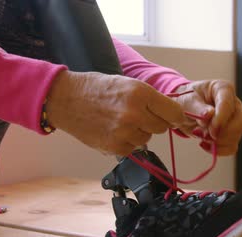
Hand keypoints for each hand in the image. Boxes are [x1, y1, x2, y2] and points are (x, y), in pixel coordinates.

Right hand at [46, 70, 187, 155]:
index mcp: (140, 93)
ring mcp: (124, 132)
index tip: (174, 117)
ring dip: (140, 132)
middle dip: (155, 122)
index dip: (175, 115)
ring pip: (148, 138)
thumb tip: (174, 115)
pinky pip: (133, 148)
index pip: (174, 112)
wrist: (65, 99)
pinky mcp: (115, 146)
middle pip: (162, 127)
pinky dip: (127, 142)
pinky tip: (114, 130)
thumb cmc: (96, 88)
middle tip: (139, 114)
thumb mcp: (127, 83)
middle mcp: (134, 113)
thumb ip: (151, 99)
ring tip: (121, 120)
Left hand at [173, 80, 241, 154]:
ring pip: (237, 136)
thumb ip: (197, 107)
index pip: (228, 103)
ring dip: (218, 142)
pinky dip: (218, 150)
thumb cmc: (186, 100)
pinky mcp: (231, 134)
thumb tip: (209, 115)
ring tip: (200, 135)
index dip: (221, 119)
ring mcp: (235, 120)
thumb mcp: (186, 100)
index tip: (211, 130)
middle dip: (224, 133)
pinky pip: (232, 147)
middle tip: (205, 135)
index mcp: (223, 89)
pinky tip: (205, 145)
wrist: (183, 110)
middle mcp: (234, 104)